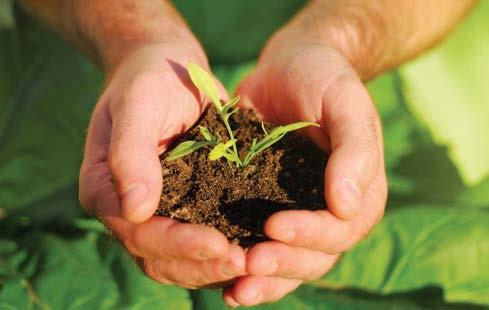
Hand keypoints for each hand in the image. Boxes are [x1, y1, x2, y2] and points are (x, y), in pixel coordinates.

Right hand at [79, 43, 245, 288]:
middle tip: (245, 262)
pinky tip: (255, 251)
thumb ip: (130, 152)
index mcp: (105, 189)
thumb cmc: (149, 79)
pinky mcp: (185, 208)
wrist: (169, 71)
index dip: (176, 244)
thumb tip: (136, 210)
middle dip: (200, 266)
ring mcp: (156, 212)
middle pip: (157, 258)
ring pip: (179, 261)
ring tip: (254, 262)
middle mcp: (127, 210)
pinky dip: (223, 253)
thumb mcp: (137, 103)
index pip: (136, 232)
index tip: (219, 245)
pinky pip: (200, 241)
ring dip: (214, 268)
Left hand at [224, 36, 387, 305]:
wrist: (290, 66)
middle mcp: (330, 213)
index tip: (274, 226)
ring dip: (263, 280)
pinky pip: (259, 247)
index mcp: (358, 193)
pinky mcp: (265, 209)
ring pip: (287, 263)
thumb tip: (346, 205)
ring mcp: (298, 214)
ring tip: (234, 289)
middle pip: (313, 257)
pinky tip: (222, 284)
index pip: (340, 229)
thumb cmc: (324, 79)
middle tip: (248, 265)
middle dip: (282, 264)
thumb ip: (354, 150)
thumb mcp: (345, 103)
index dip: (310, 233)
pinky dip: (245, 270)